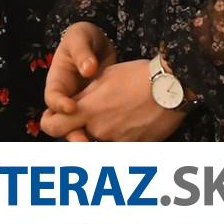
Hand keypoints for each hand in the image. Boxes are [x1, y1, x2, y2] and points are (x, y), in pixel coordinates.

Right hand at [41, 22, 116, 140]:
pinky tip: (122, 137)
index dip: (60, 104)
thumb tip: (88, 69)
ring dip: (90, 139)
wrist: (98, 44)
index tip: (71, 106)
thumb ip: (82, 52)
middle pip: (62, 124)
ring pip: (81, 129)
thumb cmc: (84, 38)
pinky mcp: (97, 112)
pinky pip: (98, 127)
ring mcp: (81, 108)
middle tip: (83, 139)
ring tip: (104, 146)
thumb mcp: (79, 37)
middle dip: (72, 132)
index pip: (52, 98)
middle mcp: (66, 100)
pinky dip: (107, 134)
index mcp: (57, 82)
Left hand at [41, 60, 185, 141]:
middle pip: (77, 137)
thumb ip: (82, 96)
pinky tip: (131, 124)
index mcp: (87, 109)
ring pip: (98, 143)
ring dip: (101, 135)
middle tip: (92, 116)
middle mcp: (98, 129)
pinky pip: (118, 148)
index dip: (50, 123)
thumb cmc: (136, 76)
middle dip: (79, 129)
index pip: (53, 126)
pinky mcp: (134, 148)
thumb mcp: (103, 78)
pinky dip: (119, 140)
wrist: (172, 87)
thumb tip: (70, 106)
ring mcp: (117, 141)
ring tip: (118, 117)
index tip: (55, 118)